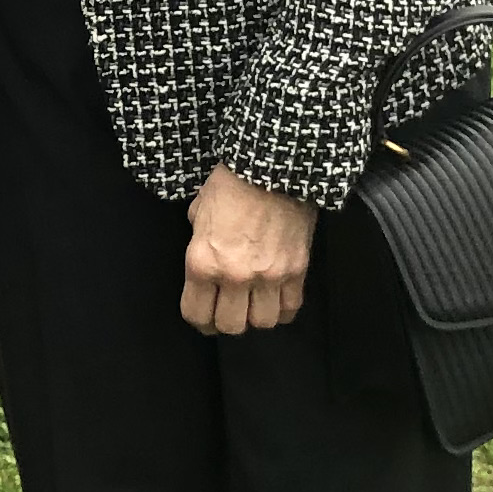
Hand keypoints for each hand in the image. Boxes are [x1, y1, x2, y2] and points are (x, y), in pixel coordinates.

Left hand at [180, 166, 315, 333]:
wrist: (274, 165)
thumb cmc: (232, 182)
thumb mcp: (199, 210)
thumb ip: (199, 240)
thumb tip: (203, 252)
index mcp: (203, 262)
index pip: (196, 313)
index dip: (198, 320)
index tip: (202, 317)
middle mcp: (235, 276)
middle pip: (230, 326)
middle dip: (225, 322)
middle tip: (227, 311)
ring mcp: (269, 276)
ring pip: (262, 323)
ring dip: (255, 317)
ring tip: (253, 305)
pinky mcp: (297, 270)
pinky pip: (290, 308)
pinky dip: (282, 309)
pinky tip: (276, 299)